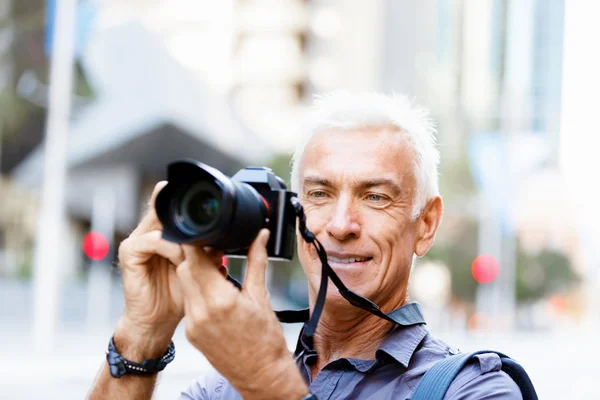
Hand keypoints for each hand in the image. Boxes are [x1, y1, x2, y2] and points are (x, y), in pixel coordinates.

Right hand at [116, 182, 222, 348]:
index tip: (217, 213)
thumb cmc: (178, 295)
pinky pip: (154, 241)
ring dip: (185, 238)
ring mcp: (137, 240)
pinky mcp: (129, 252)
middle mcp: (148, 231)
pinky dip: (172, 249)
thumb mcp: (199, 267)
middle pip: (170, 211)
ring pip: (165, 224)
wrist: (157, 321)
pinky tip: (182, 260)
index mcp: (164, 231)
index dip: (195, 208)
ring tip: (199, 252)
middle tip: (212, 229)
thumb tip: (230, 235)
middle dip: (192, 221)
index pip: (177, 208)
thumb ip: (207, 249)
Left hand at [177, 229, 308, 399]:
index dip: (196, 242)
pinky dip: (196, 290)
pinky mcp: (191, 333)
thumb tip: (261, 236)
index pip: (195, 259)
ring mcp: (193, 324)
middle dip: (195, 255)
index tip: (202, 232)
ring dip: (194, 272)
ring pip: (184, 284)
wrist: (261, 375)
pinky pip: (188, 302)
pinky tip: (212, 290)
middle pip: (185, 269)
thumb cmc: (265, 341)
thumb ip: (256, 261)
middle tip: (211, 247)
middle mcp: (201, 312)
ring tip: (214, 268)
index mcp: (221, 300)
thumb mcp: (261, 296)